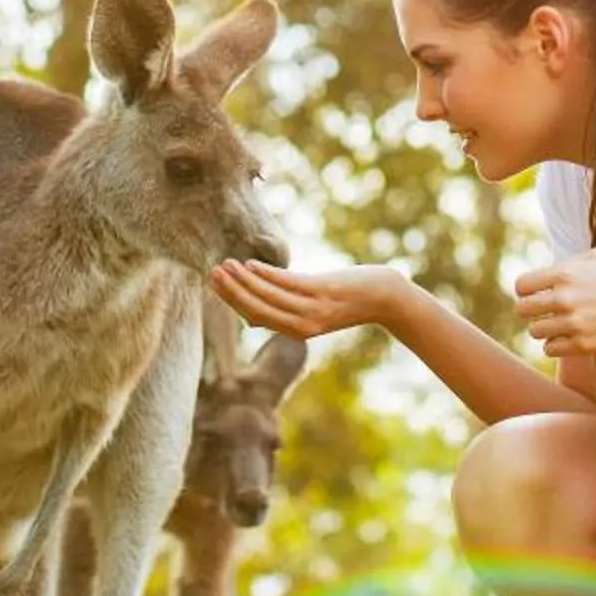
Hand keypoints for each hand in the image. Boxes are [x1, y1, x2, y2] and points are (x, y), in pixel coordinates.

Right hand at [211, 257, 404, 340]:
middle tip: (211, 274)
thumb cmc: (347, 298)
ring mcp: (312, 310)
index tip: (216, 285)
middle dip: (232, 292)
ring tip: (225, 265)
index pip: (256, 317)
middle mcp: (302, 325)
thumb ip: (288, 304)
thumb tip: (260, 298)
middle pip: (257, 310)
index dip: (233, 302)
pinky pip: (288, 285)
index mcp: (297, 330)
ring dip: (244, 282)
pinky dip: (266, 275)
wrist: (383, 297)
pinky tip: (251, 265)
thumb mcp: (314, 306)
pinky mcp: (323, 293)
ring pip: (269, 297)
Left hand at [514, 246, 595, 360]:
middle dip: (532, 311)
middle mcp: (566, 297)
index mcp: (567, 272)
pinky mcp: (586, 345)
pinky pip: (551, 349)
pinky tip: (569, 338)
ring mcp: (575, 323)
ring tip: (560, 325)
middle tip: (546, 312)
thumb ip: (573, 262)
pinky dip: (556, 345)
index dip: (527, 291)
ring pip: (535, 331)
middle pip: (523, 310)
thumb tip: (552, 270)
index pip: (522, 285)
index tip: (536, 295)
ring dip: (545, 329)